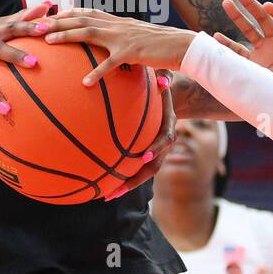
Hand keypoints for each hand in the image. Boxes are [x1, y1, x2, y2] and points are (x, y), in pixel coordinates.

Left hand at [43, 9, 196, 83]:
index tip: (49, 15)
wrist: (183, 45)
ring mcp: (123, 37)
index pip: (88, 12)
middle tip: (36, 25)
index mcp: (118, 22)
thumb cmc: (162, 46)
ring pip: (89, 33)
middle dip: (57, 21)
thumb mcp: (139, 39)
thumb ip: (123, 41)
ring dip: (66, 36)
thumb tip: (111, 52)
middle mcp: (117, 25)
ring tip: (47, 42)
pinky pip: (110, 64)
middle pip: (81, 19)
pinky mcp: (132, 52)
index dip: (68, 12)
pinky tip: (84, 83)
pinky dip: (97, 73)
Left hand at [102, 70, 174, 200]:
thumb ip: (165, 78)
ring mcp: (156, 151)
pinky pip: (135, 169)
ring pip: (144, 173)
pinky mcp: (146, 154)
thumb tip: (164, 81)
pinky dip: (122, 179)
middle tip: (120, 187)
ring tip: (107, 196)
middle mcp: (164, 143)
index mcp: (169, 125)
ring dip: (127, 185)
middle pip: (153, 165)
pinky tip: (103, 186)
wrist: (168, 97)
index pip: (166, 140)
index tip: (143, 156)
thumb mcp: (165, 77)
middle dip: (137, 179)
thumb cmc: (161, 85)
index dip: (156, 149)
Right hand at [213, 0, 272, 90]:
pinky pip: (238, 52)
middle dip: (250, 4)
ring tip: (226, 3)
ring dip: (237, 17)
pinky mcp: (253, 64)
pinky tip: (217, 37)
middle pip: (262, 18)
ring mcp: (263, 52)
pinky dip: (227, 45)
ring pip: (248, 30)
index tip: (267, 6)